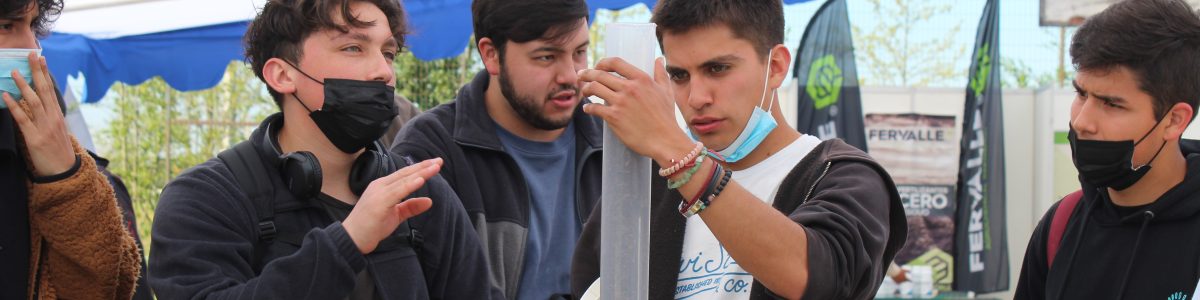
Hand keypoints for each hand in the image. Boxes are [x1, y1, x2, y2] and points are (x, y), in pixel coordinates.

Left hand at [2, 52, 73, 176]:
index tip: (42, 59)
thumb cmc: (59, 152)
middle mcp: (52, 118)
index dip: (46, 74)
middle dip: (37, 72)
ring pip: (33, 102)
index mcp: (57, 116)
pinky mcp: (34, 138)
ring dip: (23, 86)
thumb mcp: (57, 132)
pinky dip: (14, 107)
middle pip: (44, 91)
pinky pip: (22, 119)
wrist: (64, 173)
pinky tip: (6, 96)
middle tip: (32, 56)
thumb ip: (48, 117)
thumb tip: (37, 105)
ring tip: (15, 72)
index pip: (50, 90)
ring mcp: (44, 128)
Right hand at [342, 158, 441, 253]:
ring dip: (421, 172)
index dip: (420, 168)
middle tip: (439, 161)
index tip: (435, 164)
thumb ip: (411, 207)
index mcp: (383, 187)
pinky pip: (398, 192)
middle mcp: (380, 186)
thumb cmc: (371, 226)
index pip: (404, 174)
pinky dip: (410, 185)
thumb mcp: (396, 215)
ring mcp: (379, 193)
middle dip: (424, 166)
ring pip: (404, 180)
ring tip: (435, 167)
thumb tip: (429, 201)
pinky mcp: (379, 202)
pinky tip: (421, 180)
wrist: (352, 239)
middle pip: (405, 173)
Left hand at [579, 57, 693, 162]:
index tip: (597, 66)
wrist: (665, 140)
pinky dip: (588, 108)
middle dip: (587, 74)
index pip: (615, 62)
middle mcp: (629, 88)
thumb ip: (661, 74)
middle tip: (581, 76)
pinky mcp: (614, 117)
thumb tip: (659, 60)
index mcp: (641, 79)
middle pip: (600, 74)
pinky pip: (594, 108)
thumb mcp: (666, 91)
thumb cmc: (666, 117)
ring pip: (594, 88)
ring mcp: (620, 102)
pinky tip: (588, 109)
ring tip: (585, 92)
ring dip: (586, 89)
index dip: (602, 62)